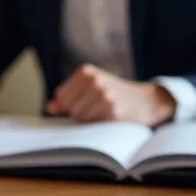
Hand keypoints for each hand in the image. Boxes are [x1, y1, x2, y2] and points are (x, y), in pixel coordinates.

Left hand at [46, 64, 174, 125]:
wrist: (145, 100)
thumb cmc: (114, 93)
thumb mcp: (91, 87)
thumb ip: (68, 96)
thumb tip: (50, 107)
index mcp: (87, 72)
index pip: (61, 96)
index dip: (67, 105)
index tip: (81, 102)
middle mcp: (95, 81)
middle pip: (69, 108)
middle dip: (78, 112)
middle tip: (96, 107)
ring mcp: (104, 96)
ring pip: (79, 117)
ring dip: (88, 118)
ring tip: (103, 111)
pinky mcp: (112, 111)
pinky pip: (92, 124)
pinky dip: (98, 123)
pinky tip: (110, 115)